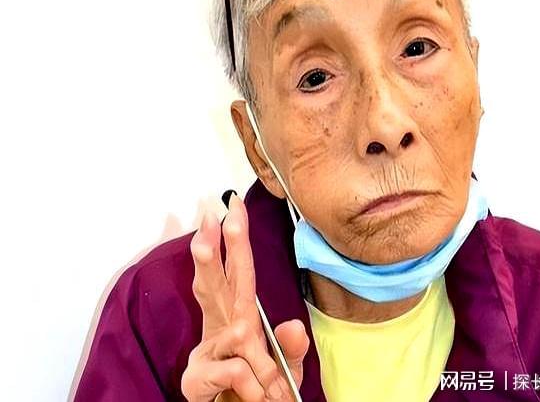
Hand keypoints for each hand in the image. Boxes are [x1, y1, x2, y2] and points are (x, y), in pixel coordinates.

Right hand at [181, 193, 309, 401]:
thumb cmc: (260, 389)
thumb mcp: (285, 367)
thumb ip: (290, 348)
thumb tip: (293, 326)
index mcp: (238, 317)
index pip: (239, 272)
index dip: (236, 240)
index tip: (234, 206)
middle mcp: (220, 328)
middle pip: (215, 284)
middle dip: (213, 251)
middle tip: (210, 220)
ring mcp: (205, 352)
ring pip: (232, 330)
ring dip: (258, 352)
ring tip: (268, 377)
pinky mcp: (196, 379)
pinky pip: (236, 369)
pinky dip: (256, 384)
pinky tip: (257, 394)